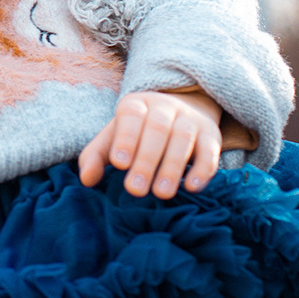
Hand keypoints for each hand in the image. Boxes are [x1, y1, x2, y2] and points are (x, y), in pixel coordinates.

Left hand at [78, 88, 223, 196]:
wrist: (179, 110)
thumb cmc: (137, 132)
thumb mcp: (114, 137)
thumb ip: (96, 156)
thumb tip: (87, 180)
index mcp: (137, 104)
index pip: (131, 115)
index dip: (125, 138)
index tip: (118, 164)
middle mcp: (165, 107)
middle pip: (157, 129)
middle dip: (146, 161)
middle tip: (135, 190)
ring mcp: (190, 119)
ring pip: (183, 138)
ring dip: (172, 167)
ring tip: (161, 193)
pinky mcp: (211, 134)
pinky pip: (210, 150)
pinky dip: (203, 169)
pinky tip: (192, 187)